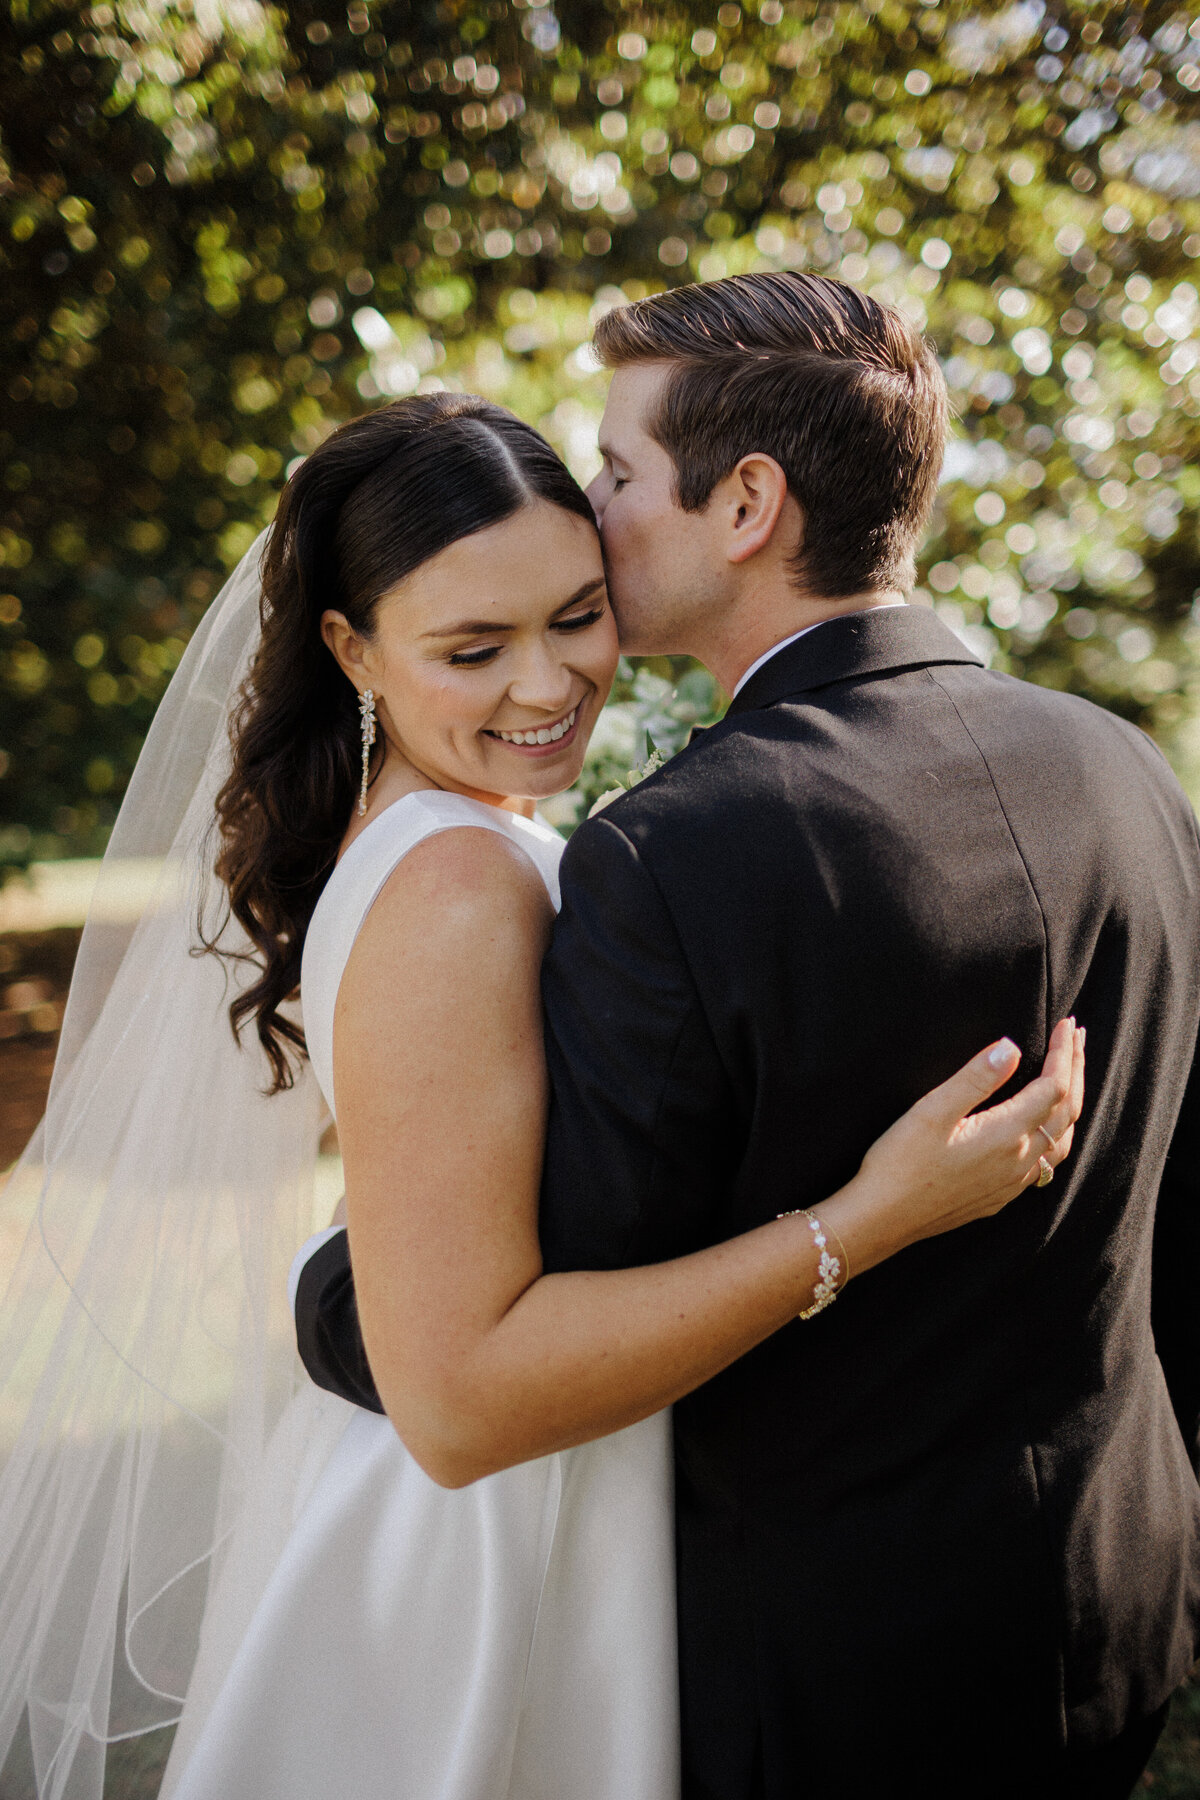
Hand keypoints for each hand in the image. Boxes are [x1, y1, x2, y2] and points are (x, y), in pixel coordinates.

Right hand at [823, 1018, 1084, 1275]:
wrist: (882, 1219)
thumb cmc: (900, 1163)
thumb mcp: (931, 1111)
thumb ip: (975, 1078)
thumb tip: (1011, 1047)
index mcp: (1006, 1134)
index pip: (1053, 1087)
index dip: (1064, 1052)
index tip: (1067, 1023)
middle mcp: (1019, 1161)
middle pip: (1066, 1110)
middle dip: (1075, 1069)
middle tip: (1077, 1035)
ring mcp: (1012, 1182)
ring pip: (1061, 1139)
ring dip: (1070, 1102)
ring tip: (1069, 1075)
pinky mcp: (1000, 1196)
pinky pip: (1045, 1162)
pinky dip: (1055, 1132)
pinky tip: (1042, 1127)